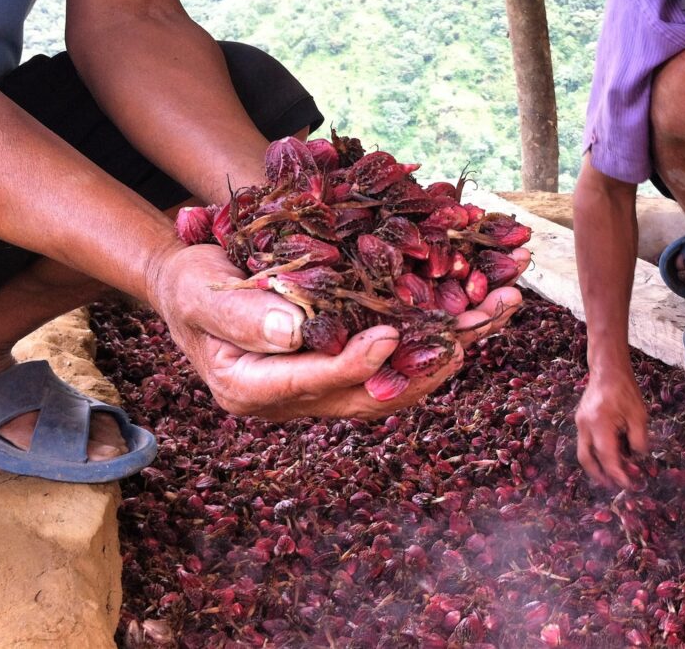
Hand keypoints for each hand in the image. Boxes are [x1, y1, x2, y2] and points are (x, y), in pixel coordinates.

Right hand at [147, 244, 530, 420]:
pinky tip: (467, 319)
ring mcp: (318, 391)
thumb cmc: (191, 284)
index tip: (390, 334)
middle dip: (428, 361)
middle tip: (476, 325)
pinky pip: (392, 369)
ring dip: (446, 352)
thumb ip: (241, 314)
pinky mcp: (338, 372)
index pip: (312, 382)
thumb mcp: (200, 291)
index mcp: (251, 388)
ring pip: (392, 385)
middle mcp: (291, 400)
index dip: (354, 362)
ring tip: (493, 315)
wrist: (194, 287)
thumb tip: (294, 332)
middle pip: (368, 393)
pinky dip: (431, 345)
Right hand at [575, 369, 648, 487]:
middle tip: (614, 485)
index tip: (629, 485)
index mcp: (599, 424)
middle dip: (599, 475)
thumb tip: (637, 458)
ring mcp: (580, 423)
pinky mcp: (581, 419)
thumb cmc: (625, 390)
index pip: (607, 457)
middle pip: (586, 459)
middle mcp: (585, 426)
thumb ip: (639, 440)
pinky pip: (586, 442)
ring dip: (596, 465)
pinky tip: (609, 454)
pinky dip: (596, 452)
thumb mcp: (639, 415)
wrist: (607, 369)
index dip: (617, 474)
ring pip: (584, 451)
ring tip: (611, 474)